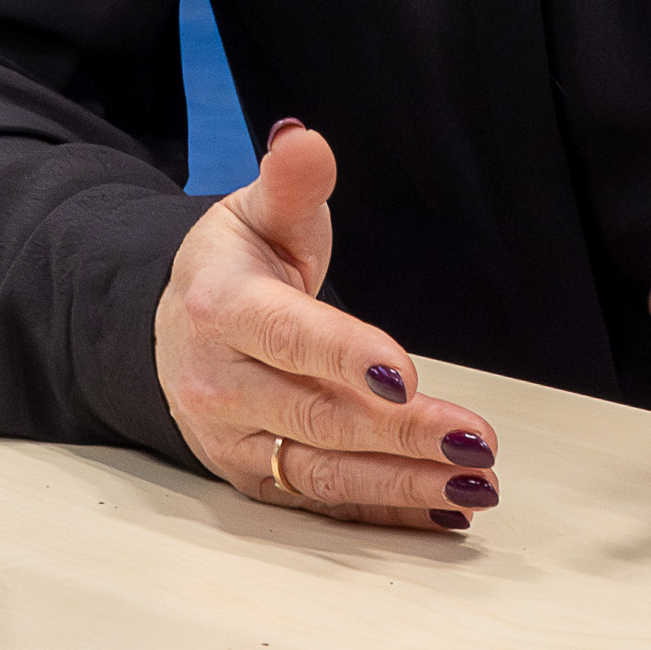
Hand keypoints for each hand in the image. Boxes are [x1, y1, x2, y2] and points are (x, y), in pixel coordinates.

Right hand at [148, 120, 500, 533]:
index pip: (288, 338)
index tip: (404, 375)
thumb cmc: (232, 268)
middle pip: (319, 416)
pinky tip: (446, 508)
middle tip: (476, 440)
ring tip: (478, 484)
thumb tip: (303, 139)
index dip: (346, 357)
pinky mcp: (255, 478)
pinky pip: (324, 502)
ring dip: (406, 484)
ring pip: (325, 472)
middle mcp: (219, 384)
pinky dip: (387, 511)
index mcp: (220, 309)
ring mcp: (235, 440)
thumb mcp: (254, 212)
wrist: (172, 328)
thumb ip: (288, 183)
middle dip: (403, 434)